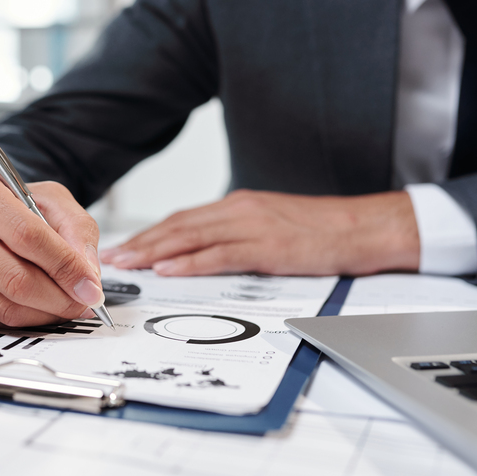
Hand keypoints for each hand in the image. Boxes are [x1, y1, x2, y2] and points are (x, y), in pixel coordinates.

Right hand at [0, 169, 103, 327]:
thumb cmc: (7, 205)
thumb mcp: (48, 199)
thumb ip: (76, 229)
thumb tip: (88, 275)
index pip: (27, 235)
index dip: (65, 265)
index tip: (91, 286)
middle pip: (16, 278)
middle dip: (61, 297)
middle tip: (84, 302)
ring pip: (5, 305)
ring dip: (46, 312)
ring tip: (65, 303)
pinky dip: (23, 319)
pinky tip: (35, 305)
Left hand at [99, 189, 419, 276]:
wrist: (364, 226)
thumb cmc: (323, 230)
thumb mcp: (273, 223)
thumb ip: (240, 232)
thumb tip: (208, 249)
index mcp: (239, 205)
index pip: (184, 219)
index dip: (151, 233)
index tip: (124, 246)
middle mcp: (240, 210)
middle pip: (179, 226)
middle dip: (141, 242)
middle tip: (112, 257)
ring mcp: (253, 226)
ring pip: (191, 237)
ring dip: (155, 252)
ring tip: (128, 264)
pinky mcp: (268, 247)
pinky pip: (221, 255)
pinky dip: (191, 263)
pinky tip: (169, 270)